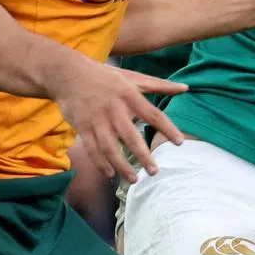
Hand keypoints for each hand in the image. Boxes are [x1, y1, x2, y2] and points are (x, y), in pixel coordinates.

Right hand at [55, 64, 187, 184]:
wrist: (69, 74)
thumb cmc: (107, 77)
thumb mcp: (133, 77)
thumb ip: (159, 85)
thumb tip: (185, 88)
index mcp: (130, 95)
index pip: (153, 114)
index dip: (167, 128)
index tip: (179, 143)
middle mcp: (114, 108)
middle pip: (130, 136)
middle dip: (142, 156)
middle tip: (154, 172)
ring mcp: (97, 119)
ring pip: (110, 147)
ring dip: (122, 165)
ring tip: (134, 179)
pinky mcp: (82, 127)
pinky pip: (92, 149)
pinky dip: (101, 163)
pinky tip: (110, 174)